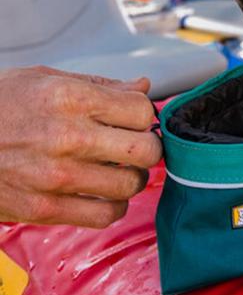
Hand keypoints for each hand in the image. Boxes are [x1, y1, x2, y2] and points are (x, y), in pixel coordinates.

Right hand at [0, 66, 162, 227]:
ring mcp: (57, 176)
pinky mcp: (44, 208)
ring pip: (131, 185)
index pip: (141, 111)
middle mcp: (68, 137)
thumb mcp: (45, 79)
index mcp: (70, 98)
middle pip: (146, 150)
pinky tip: (103, 193)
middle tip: (133, 145)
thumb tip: (144, 87)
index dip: (143, 115)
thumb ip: (101, 85)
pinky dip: (113, 205)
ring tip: (117, 169)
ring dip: (132, 177)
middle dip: (147, 147)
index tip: (133, 119)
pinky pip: (106, 215)